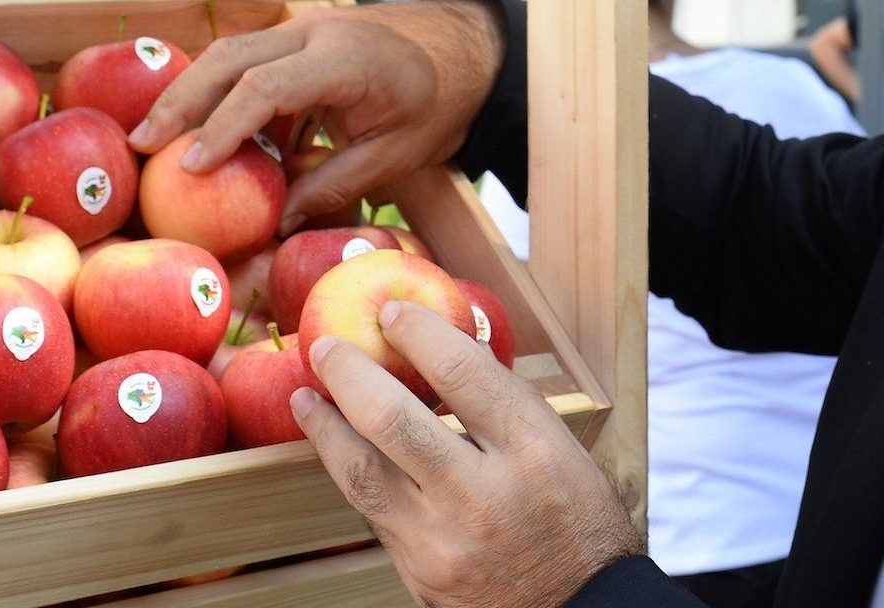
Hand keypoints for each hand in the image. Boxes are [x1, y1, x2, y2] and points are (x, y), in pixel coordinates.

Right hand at [131, 0, 505, 232]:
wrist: (460, 48)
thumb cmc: (434, 106)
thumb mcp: (393, 155)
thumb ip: (333, 185)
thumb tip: (274, 224)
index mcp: (344, 59)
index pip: (266, 87)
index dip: (224, 127)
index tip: (191, 165)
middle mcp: (314, 32)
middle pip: (230, 58)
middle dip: (181, 100)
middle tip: (141, 144)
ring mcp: (302, 28)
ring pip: (230, 53)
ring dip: (190, 93)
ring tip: (154, 139)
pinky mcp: (295, 37)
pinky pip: (248, 61)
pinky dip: (221, 94)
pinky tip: (201, 134)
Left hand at [293, 302, 641, 607]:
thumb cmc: (578, 520)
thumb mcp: (564, 449)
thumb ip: (505, 404)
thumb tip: (445, 344)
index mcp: (533, 451)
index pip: (463, 372)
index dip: (417, 331)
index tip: (390, 311)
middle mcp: (484, 494)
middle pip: (392, 419)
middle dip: (348, 373)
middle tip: (324, 345)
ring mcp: (444, 539)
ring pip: (361, 472)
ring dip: (324, 427)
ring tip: (305, 396)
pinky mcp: (419, 572)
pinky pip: (371, 511)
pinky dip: (348, 472)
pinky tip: (336, 448)